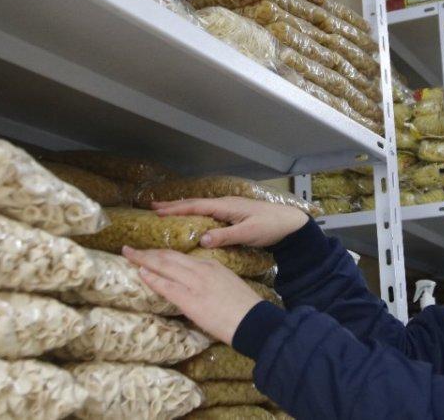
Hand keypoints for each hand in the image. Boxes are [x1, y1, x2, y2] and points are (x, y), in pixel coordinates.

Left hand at [122, 246, 261, 344]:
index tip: (148, 253)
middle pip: (168, 256)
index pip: (180, 256)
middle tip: (129, 248)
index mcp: (211, 265)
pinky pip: (167, 286)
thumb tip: (195, 286)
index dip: (161, 254)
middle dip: (147, 252)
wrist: (254, 321)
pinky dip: (152, 278)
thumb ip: (210, 280)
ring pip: (164, 266)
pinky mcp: (191, 300)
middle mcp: (201, 269)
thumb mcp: (227, 284)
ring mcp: (195, 283)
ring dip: (143, 260)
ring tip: (128, 255)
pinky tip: (140, 273)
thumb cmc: (244, 307)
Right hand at [152, 197, 307, 247]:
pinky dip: (194, 213)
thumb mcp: (248, 233)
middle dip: (173, 205)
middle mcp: (225, 204)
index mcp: (226, 206)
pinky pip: (208, 211)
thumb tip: (201, 239)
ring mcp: (229, 208)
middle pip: (194, 203)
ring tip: (165, 210)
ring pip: (200, 206)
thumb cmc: (270, 226)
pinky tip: (191, 218)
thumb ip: (225, 235)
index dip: (175, 209)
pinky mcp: (233, 214)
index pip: (196, 206)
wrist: (290, 223)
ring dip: (182, 208)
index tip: (157, 211)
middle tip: (152, 207)